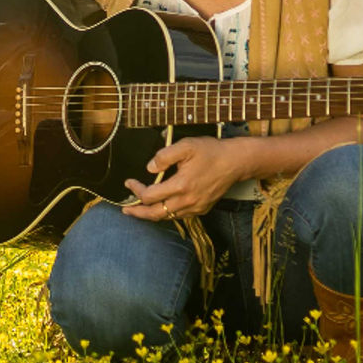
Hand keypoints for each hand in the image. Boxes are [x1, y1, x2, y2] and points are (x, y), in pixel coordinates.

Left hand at [122, 136, 250, 222]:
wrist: (236, 162)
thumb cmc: (211, 152)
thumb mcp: (185, 146)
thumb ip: (164, 156)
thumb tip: (149, 168)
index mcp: (181, 185)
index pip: (149, 196)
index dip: (135, 190)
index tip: (129, 182)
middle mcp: (188, 201)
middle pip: (155, 214)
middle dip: (137, 213)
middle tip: (125, 210)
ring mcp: (196, 207)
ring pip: (168, 217)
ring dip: (151, 214)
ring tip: (139, 210)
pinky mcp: (202, 209)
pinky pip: (180, 216)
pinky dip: (167, 213)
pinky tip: (160, 207)